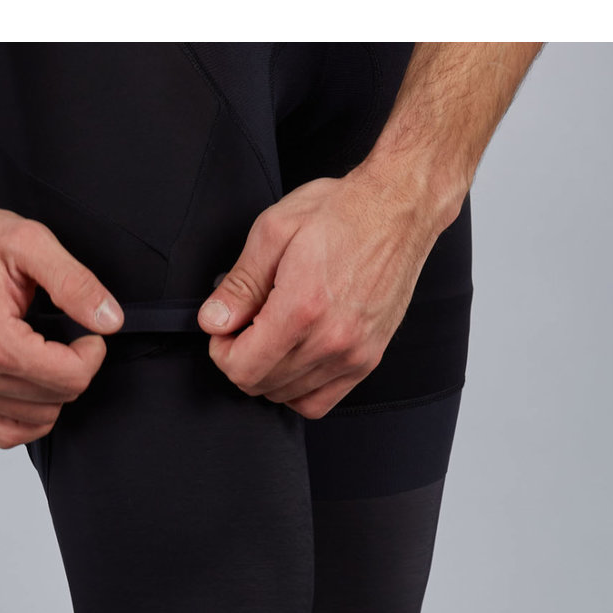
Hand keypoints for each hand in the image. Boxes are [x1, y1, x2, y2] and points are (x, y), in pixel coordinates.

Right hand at [0, 205, 123, 447]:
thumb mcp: (31, 243)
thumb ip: (75, 283)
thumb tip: (110, 321)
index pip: (70, 378)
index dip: (92, 355)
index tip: (90, 335)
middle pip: (57, 399)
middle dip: (74, 369)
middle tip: (67, 338)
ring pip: (37, 420)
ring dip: (53, 392)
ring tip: (44, 354)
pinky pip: (5, 433)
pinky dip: (29, 418)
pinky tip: (34, 386)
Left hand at [196, 170, 449, 418]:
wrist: (398, 210)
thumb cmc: (341, 211)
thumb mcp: (274, 232)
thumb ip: (240, 285)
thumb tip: (214, 322)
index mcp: (302, 308)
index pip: (242, 367)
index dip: (221, 352)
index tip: (224, 330)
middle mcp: (330, 340)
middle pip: (260, 385)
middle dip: (241, 360)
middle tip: (245, 328)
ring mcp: (353, 354)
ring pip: (286, 396)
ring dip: (267, 373)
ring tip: (271, 336)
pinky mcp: (368, 359)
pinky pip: (320, 402)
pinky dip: (296, 389)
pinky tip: (293, 359)